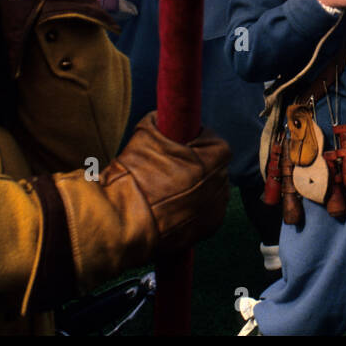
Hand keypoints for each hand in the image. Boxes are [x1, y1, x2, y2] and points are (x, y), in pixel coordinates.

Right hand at [37, 115, 230, 293]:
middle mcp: (222, 184)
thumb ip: (162, 120)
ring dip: (198, 186)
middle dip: (198, 164)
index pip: (215, 142)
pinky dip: (195, 208)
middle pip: (215, 166)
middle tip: (173, 166)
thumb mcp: (145, 133)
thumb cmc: (134, 176)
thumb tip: (163, 117)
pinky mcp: (209, 229)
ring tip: (170, 188)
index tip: (182, 144)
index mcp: (215, 159)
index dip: (197, 140)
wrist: (122, 222)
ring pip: (212, 189)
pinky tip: (174, 206)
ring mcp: (217, 209)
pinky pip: (207, 211)